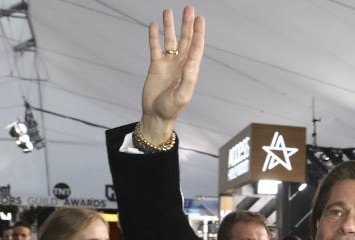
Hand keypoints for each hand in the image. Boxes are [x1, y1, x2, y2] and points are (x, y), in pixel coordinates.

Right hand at [139, 6, 205, 142]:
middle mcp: (181, 64)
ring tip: (168, 11)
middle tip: (188, 8)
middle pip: (185, 40)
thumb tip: (191, 62)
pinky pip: (155, 48)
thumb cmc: (171, 109)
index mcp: (190, 70)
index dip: (198, 33)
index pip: (196, 48)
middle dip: (187, 24)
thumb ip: (188, 79)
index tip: (199, 19)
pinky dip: (154, 37)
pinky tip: (154, 25)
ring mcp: (168, 64)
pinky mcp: (156, 66)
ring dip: (170, 26)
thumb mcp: (182, 96)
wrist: (156, 115)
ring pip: (170, 40)